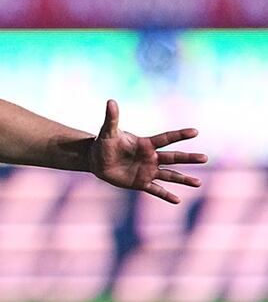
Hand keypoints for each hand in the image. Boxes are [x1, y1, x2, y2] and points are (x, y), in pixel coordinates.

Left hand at [88, 99, 207, 203]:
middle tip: (205, 158)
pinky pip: (156, 190)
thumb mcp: (107, 132)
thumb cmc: (103, 144)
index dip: (180, 134)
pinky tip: (177, 200)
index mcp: (145, 144)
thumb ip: (111, 118)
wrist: (96, 160)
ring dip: (183, 179)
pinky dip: (166, 195)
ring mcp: (147, 171)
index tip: (195, 131)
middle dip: (188, 158)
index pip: (166, 138)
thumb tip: (110, 101)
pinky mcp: (141, 183)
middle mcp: (150, 158)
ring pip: (169, 175)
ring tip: (198, 183)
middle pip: (173, 158)